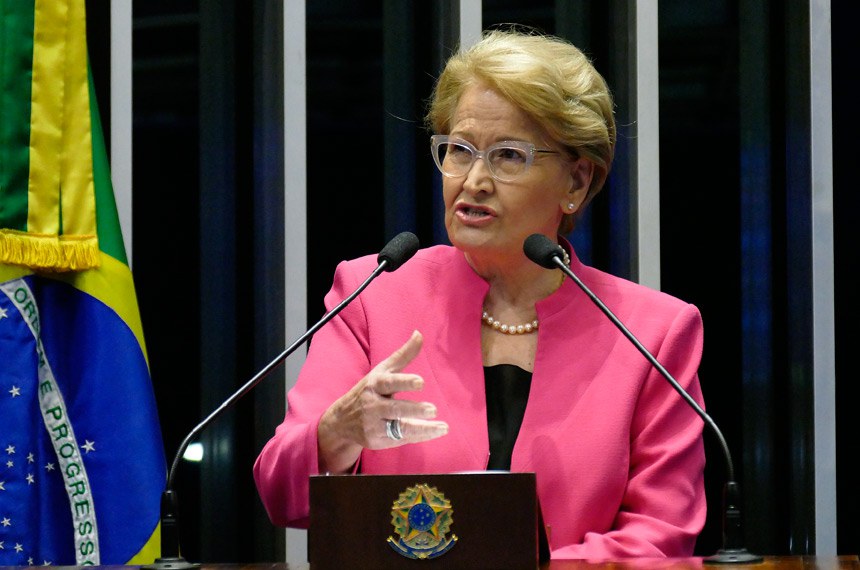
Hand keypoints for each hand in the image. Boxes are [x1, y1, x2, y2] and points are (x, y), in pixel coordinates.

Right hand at [317, 330, 448, 472]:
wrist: (342, 420)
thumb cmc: (369, 390)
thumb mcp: (382, 371)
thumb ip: (403, 354)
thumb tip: (419, 333)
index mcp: (375, 385)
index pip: (389, 383)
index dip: (404, 382)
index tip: (421, 382)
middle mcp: (372, 405)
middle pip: (394, 409)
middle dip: (414, 409)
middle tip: (433, 409)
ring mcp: (373, 425)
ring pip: (399, 428)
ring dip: (422, 428)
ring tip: (442, 427)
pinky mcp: (377, 441)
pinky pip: (401, 439)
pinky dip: (419, 436)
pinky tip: (435, 432)